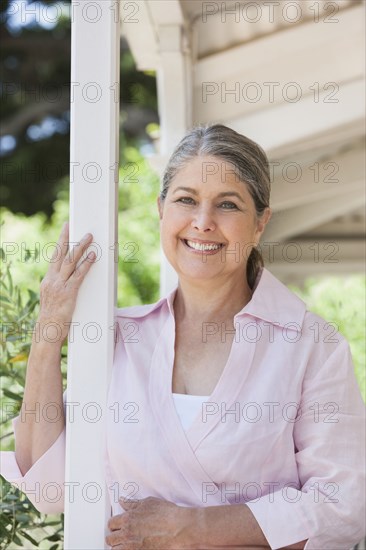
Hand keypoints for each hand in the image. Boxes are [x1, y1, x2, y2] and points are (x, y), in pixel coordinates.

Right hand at [37, 222, 95, 344]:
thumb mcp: (52, 300)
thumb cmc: (52, 319)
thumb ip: (58, 289)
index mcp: (47, 281)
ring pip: (70, 261)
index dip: (60, 243)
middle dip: (66, 238)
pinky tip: (93, 256)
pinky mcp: (68, 292)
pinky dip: (86, 264)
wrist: (47, 331)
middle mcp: (52, 280)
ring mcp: (59, 285)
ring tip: (88, 237)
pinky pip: (79, 275)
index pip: (54, 257)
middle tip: (72, 225)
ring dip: (80, 248)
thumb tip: (65, 284)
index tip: (65, 231)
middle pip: (60, 254)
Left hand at [105, 496, 194, 549]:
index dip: (114, 524)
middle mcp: (127, 534)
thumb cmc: (166, 514)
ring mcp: (132, 547)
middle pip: (110, 538)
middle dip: (113, 536)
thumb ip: (133, 503)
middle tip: (118, 535)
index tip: (116, 524)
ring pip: (115, 549)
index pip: (112, 523)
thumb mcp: (148, 503)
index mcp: (128, 519)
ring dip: (118, 546)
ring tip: (124, 543)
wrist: (178, 528)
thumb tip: (123, 501)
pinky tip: (132, 548)